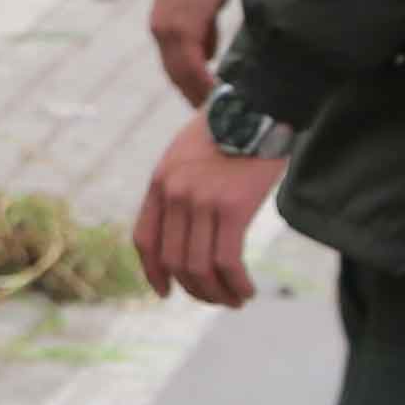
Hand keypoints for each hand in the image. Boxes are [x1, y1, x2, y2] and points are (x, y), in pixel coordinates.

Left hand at [130, 122, 282, 311]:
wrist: (259, 104)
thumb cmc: (232, 127)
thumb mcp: (188, 152)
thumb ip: (181, 185)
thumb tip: (187, 223)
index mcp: (160, 181)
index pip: (145, 240)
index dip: (152, 272)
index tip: (165, 290)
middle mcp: (174, 194)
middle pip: (173, 260)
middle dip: (194, 289)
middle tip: (215, 298)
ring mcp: (200, 201)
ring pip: (198, 267)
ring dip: (216, 293)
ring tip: (235, 300)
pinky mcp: (232, 208)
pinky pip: (227, 261)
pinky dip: (236, 284)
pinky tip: (247, 291)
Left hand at [145, 0, 232, 103]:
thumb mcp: (199, 11)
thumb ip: (201, 34)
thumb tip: (208, 56)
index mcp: (163, 30)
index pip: (173, 67)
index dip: (186, 86)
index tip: (199, 102)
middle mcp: (161, 33)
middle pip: (175, 74)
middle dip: (191, 94)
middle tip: (208, 113)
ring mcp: (169, 30)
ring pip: (182, 71)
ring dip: (198, 91)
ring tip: (215, 107)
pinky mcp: (183, 26)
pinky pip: (192, 61)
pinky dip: (203, 78)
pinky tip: (216, 89)